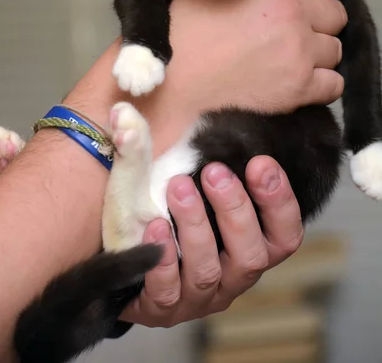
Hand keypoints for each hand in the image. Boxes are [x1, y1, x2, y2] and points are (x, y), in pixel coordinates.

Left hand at [121, 156, 301, 326]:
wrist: (131, 256)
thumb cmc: (169, 211)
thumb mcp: (182, 181)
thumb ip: (180, 150)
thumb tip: (131, 110)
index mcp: (251, 245)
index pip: (285, 234)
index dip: (279, 201)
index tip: (260, 162)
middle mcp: (232, 275)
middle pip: (252, 255)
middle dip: (235, 209)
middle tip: (214, 171)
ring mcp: (199, 295)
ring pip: (209, 271)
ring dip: (196, 226)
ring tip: (178, 187)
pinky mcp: (163, 307)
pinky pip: (167, 292)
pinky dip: (162, 259)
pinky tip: (153, 227)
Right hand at [160, 0, 349, 118]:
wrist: (175, 84)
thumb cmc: (182, 35)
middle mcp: (294, 13)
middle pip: (335, 14)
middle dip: (317, 23)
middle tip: (291, 34)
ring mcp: (300, 52)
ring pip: (335, 50)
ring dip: (316, 56)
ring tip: (286, 62)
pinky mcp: (300, 88)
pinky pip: (334, 85)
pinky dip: (320, 86)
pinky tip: (295, 85)